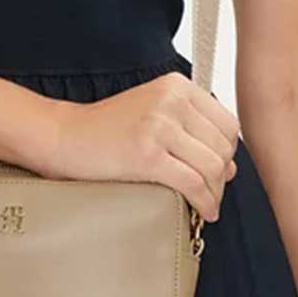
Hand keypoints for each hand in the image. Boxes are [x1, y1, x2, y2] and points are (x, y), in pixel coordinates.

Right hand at [35, 71, 239, 223]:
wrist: (66, 137)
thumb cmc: (108, 129)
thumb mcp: (153, 111)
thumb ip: (191, 128)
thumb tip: (231, 167)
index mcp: (176, 86)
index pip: (227, 123)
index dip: (227, 153)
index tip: (218, 171)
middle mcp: (171, 100)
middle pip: (223, 146)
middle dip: (222, 176)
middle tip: (212, 193)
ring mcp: (159, 125)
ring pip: (213, 166)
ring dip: (215, 192)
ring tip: (206, 203)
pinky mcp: (147, 153)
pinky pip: (193, 183)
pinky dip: (203, 202)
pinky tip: (201, 210)